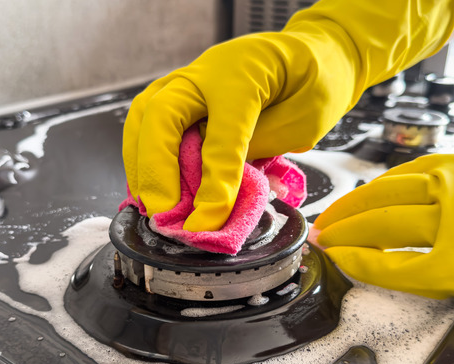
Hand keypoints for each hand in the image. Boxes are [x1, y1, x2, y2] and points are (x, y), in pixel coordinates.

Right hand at [122, 0, 453, 231]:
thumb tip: (216, 190)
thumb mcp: (302, 121)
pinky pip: (147, 122)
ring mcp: (188, 80)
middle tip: (164, 214)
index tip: (206, 219)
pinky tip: (151, 188)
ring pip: (144, 117)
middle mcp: (206, 72)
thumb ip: (258, 149)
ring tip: (151, 205)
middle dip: (157, 171)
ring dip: (141, 165)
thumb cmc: (312, 85)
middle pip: (162, 116)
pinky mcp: (179, 94)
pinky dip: (142, 157)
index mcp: (245, 74)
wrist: (311, 55)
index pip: (222, 132)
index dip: (214, 180)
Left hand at [314, 149, 453, 318]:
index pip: (405, 172)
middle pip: (383, 194)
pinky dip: (366, 264)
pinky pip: (399, 264)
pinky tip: (345, 264)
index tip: (353, 200)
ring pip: (383, 224)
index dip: (371, 190)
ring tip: (324, 241)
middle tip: (326, 221)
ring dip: (345, 233)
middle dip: (347, 210)